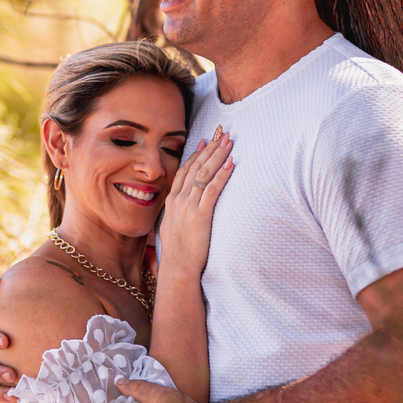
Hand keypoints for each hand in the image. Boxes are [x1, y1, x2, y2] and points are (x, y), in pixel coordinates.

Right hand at [160, 128, 233, 275]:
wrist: (177, 268)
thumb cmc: (178, 253)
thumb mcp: (172, 227)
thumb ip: (178, 213)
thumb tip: (184, 208)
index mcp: (171, 202)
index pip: (183, 171)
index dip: (195, 154)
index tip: (204, 141)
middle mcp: (178, 201)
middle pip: (195, 167)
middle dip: (209, 149)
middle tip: (221, 134)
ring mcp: (187, 207)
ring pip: (203, 174)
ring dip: (218, 156)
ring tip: (229, 143)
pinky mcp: (199, 216)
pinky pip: (212, 190)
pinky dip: (222, 175)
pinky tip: (231, 164)